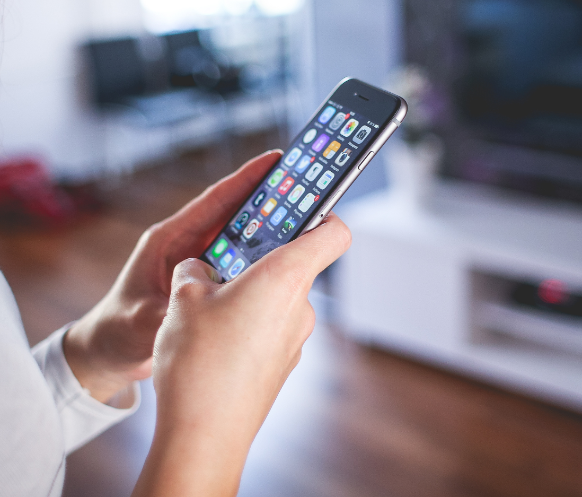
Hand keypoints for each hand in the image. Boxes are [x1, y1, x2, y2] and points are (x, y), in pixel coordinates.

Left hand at [63, 150, 282, 403]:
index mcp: (169, 239)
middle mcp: (186, 243)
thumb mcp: (141, 321)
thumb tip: (204, 309)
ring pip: (239, 235)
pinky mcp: (204, 278)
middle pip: (233, 213)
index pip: (213, 201)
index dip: (244, 178)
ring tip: (303, 218)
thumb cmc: (117, 330)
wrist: (109, 350)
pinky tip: (282, 259)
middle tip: (302, 187)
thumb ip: (172, 313)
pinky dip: (259, 255)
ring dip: (267, 226)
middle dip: (266, 198)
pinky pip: (238, 260)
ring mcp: (197, 260)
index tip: (274, 160)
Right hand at [132, 212, 350, 496]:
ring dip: (252, 292)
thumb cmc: (200, 362)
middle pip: (297, 264)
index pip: (333, 233)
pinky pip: (272, 326)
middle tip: (227, 260)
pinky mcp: (284, 362)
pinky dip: (251, 321)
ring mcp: (296, 338)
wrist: (204, 436)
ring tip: (211, 305)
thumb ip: (194, 270)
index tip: (304, 207)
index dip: (324, 214)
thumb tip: (198, 268)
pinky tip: (218, 337)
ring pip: (280, 297)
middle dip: (262, 258)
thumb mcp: (184, 299)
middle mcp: (300, 307)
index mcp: (285, 278)